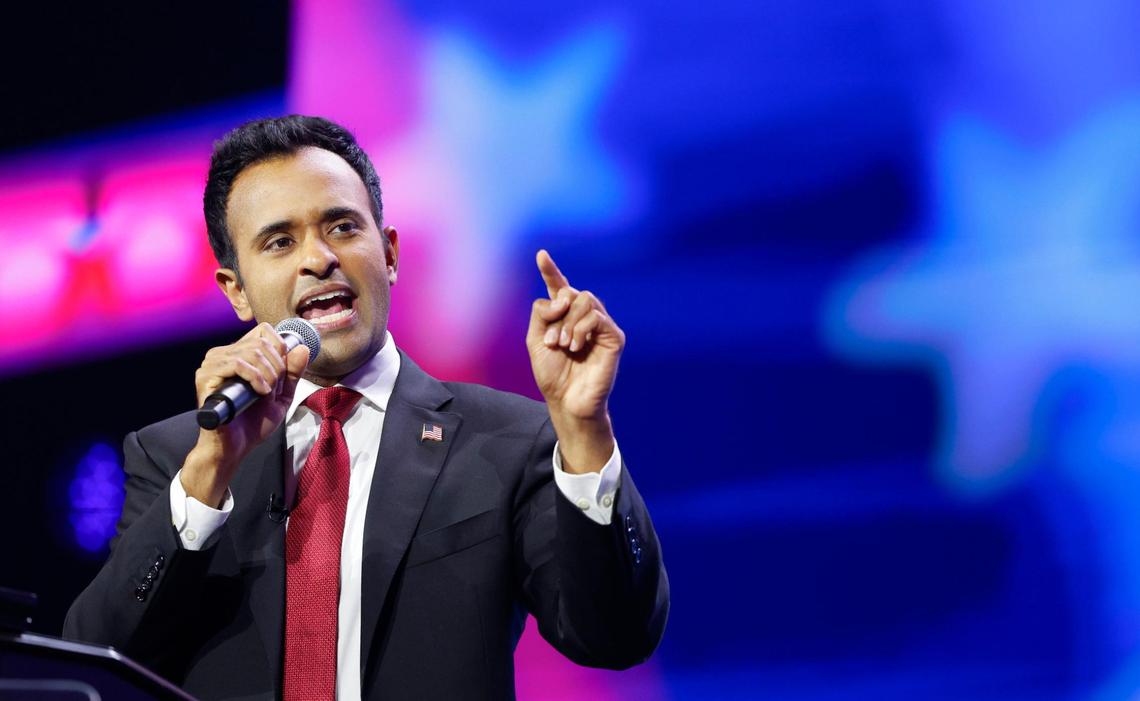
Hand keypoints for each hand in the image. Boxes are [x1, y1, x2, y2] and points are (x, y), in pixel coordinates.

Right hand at [182, 323, 309, 505]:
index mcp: (239, 354)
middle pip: (261, 341)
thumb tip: (303, 348)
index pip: (264, 331)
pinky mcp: (205, 377)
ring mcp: (212, 364)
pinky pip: (237, 364)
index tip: (283, 372)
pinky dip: (255, 377)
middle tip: (275, 387)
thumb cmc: (253, 422)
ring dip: (268, 373)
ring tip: (267, 392)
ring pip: (251, 351)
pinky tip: (259, 392)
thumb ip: (293, 372)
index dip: (280, 347)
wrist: (235, 447)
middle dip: (278, 365)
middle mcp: (223, 354)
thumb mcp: (282, 395)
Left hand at [527, 250, 623, 472]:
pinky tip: (576, 347)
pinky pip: (597, 316)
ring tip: (564, 346)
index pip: (560, 288)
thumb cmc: (552, 374)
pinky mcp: (614, 337)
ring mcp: (601, 326)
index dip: (551, 271)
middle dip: (558, 312)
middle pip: (572, 292)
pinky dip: (581, 329)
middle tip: (554, 340)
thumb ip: (541, 312)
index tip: (541, 255)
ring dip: (569, 322)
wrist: (566, 401)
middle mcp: (584, 318)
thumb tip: (562, 298)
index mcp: (564, 317)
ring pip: (585, 299)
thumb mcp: (535, 339)